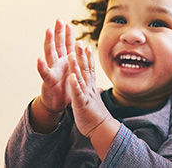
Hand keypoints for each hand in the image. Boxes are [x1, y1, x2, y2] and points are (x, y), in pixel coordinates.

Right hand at [36, 19, 75, 114]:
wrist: (57, 104)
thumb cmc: (66, 89)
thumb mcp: (75, 73)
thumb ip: (80, 65)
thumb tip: (87, 58)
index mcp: (65, 61)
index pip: (67, 45)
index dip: (68, 34)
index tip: (69, 23)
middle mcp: (57, 63)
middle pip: (57, 44)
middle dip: (58, 32)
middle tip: (58, 20)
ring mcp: (52, 70)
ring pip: (50, 53)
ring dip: (49, 42)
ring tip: (48, 31)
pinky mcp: (48, 81)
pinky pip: (44, 73)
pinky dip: (41, 66)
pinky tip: (38, 59)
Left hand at [68, 42, 117, 157]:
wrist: (101, 129)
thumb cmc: (96, 116)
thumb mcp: (94, 101)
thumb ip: (95, 92)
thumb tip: (98, 88)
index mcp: (90, 88)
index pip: (89, 69)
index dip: (87, 57)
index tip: (85, 45)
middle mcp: (89, 88)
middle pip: (85, 69)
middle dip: (82, 56)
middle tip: (79, 42)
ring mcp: (85, 95)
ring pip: (80, 78)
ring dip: (76, 66)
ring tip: (72, 54)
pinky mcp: (81, 104)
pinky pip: (77, 93)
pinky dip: (74, 84)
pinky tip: (71, 76)